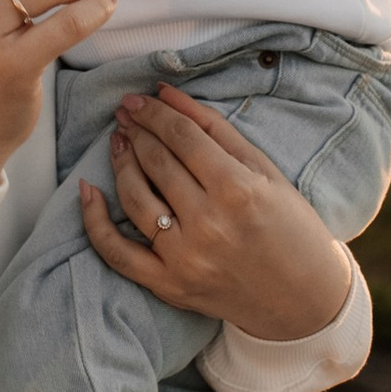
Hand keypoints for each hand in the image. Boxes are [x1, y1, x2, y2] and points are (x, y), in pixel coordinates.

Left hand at [80, 86, 358, 343]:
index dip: (154, 113)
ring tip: (119, 141)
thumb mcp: (264, 171)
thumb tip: (167, 92)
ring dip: (120, 162)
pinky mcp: (169, 285)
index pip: (181, 138)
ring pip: (134, 199)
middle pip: (156, 163)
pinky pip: (117, 253)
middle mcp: (208, 225)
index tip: (138, 99)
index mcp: (238, 191)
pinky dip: (95, 221)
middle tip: (126, 114)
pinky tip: (88, 191)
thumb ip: (214, 128)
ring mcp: (184, 259)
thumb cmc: (291, 227)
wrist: (303, 299)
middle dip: (137, 131)